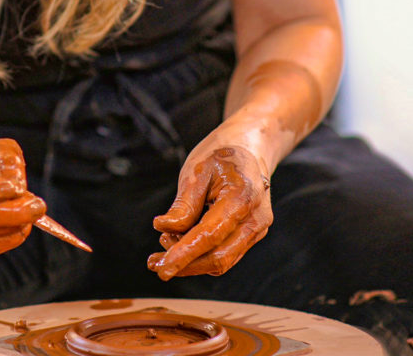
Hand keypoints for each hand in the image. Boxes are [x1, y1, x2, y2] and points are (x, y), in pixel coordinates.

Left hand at [147, 144, 271, 278]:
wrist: (249, 146)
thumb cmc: (222, 153)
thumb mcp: (197, 169)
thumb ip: (184, 203)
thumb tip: (165, 228)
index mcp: (242, 197)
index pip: (210, 235)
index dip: (185, 254)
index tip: (163, 267)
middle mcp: (255, 219)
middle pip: (218, 256)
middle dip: (185, 264)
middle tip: (155, 262)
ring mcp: (256, 229)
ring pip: (223, 260)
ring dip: (191, 263)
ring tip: (161, 255)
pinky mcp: (251, 233)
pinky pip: (226, 252)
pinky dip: (202, 254)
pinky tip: (180, 246)